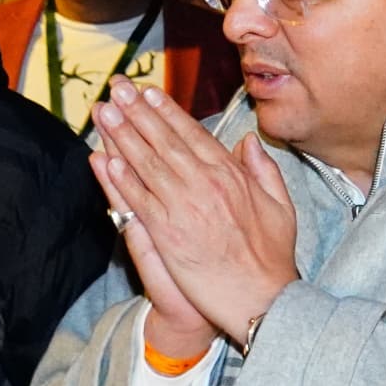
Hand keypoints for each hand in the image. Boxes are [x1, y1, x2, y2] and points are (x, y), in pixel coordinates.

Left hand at [91, 81, 299, 347]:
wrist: (262, 298)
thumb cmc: (272, 256)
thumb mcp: (280, 204)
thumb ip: (263, 169)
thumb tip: (248, 141)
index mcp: (231, 175)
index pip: (193, 134)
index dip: (167, 111)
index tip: (148, 92)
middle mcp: (205, 184)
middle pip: (165, 140)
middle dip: (138, 111)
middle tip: (117, 87)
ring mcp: (183, 207)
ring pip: (147, 163)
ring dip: (123, 135)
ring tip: (105, 111)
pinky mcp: (167, 233)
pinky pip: (139, 199)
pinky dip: (121, 178)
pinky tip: (106, 159)